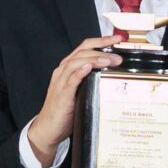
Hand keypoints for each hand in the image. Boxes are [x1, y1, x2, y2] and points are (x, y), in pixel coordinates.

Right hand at [25, 33, 123, 158]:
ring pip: (77, 62)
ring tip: (109, 60)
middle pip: (82, 52)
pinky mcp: (62, 95)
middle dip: (102, 51)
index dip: (101, 40)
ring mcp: (61, 82)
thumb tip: (114, 75)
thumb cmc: (66, 111)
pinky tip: (88, 67)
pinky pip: (70, 80)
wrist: (48, 128)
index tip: (117, 38)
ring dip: (95, 59)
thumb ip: (92, 81)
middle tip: (119, 56)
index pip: (85, 47)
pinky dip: (80, 72)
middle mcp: (63, 71)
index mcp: (68, 68)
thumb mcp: (81, 92)